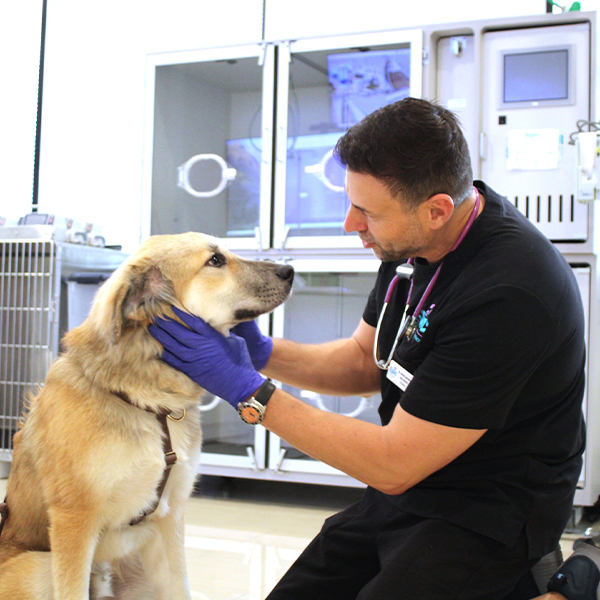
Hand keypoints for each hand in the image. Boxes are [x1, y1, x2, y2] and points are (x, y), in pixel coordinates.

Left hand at [149, 307, 265, 407]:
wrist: (239, 382)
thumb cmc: (240, 360)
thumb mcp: (234, 340)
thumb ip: (222, 333)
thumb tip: (217, 324)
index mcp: (212, 336)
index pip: (193, 321)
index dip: (182, 313)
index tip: (172, 307)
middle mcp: (201, 346)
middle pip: (179, 332)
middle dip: (166, 323)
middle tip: (155, 316)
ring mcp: (195, 359)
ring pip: (173, 345)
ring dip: (161, 336)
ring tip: (152, 328)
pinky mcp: (191, 371)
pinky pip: (174, 361)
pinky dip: (165, 354)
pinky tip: (159, 348)